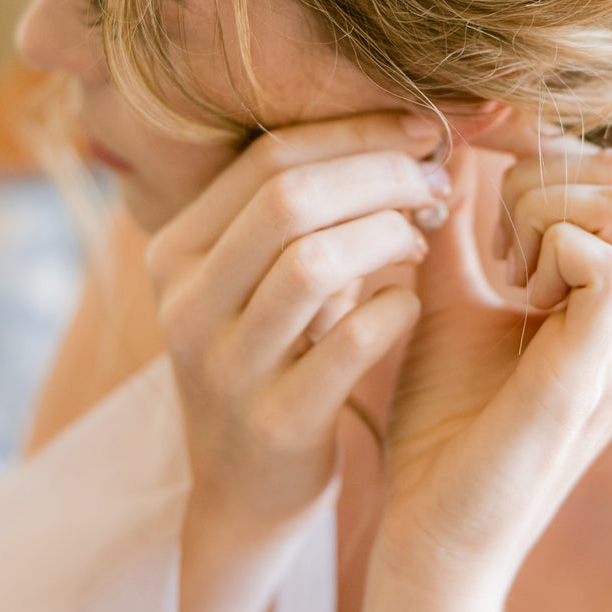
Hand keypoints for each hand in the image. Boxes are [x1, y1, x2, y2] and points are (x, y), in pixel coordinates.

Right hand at [144, 112, 448, 523]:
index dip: (357, 130)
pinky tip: (408, 303)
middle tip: (433, 181)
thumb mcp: (269, 278)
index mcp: (179, 250)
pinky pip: (352, 341)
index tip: (424, 127)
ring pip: (314, 262)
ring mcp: (226, 367)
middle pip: (289, 198)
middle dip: (380, 174)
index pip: (269, 156)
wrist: (248, 484)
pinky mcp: (275, 422)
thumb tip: (419, 136)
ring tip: (419, 238)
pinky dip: (397, 307)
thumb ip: (318, 211)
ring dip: (389, 234)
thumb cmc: (277, 355)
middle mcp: (187, 303)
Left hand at [379, 130, 611, 595]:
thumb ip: (458, 227)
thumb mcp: (453, 297)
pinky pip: (608, 255)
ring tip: (505, 274)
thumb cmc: (444, 418)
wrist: (433, 527)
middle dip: (544, 182)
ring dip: (543, 214)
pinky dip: (548, 247)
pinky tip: (516, 294)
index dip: (546, 152)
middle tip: (497, 249)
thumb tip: (450, 146)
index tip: (482, 163)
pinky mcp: (604, 367)